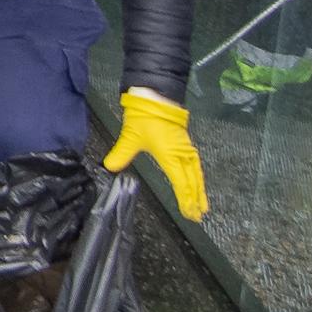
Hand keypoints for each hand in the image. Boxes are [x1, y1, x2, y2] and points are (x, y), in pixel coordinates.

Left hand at [103, 89, 208, 220]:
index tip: (189, 213)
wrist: (156, 95)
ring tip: (203, 206)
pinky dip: (198, 177)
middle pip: (192, 181)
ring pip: (196, 173)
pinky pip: (195, 164)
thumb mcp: (130, 136)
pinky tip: (198, 182)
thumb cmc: (144, 117)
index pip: (181, 183)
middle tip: (198, 216)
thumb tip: (109, 167)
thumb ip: (121, 153)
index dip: (185, 199)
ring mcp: (186, 148)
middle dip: (195, 199)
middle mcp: (182, 154)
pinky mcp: (185, 143)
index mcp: (171, 155)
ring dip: (200, 190)